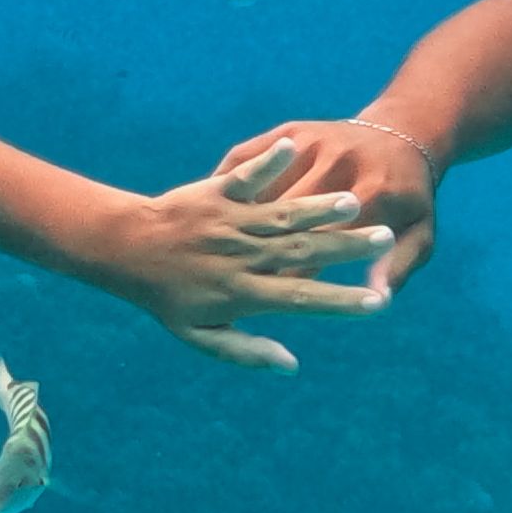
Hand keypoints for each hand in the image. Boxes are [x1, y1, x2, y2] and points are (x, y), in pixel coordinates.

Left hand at [80, 143, 395, 370]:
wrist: (126, 250)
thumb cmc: (167, 297)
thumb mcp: (200, 336)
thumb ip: (246, 351)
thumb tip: (290, 365)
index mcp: (242, 293)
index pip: (301, 298)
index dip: (340, 302)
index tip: (376, 303)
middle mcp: (241, 256)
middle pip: (302, 251)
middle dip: (345, 247)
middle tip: (384, 239)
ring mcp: (229, 222)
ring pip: (281, 214)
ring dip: (319, 208)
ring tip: (354, 202)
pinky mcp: (216, 192)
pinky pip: (245, 175)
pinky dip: (267, 162)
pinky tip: (292, 146)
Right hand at [209, 119, 439, 293]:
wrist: (407, 131)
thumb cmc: (410, 196)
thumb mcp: (420, 234)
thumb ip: (400, 267)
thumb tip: (379, 297)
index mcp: (370, 193)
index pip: (326, 243)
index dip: (299, 274)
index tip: (276, 298)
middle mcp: (336, 164)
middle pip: (289, 217)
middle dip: (260, 250)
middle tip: (234, 278)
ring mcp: (311, 143)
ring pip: (264, 189)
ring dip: (237, 217)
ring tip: (217, 247)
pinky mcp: (291, 131)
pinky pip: (251, 160)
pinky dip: (231, 184)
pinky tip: (213, 208)